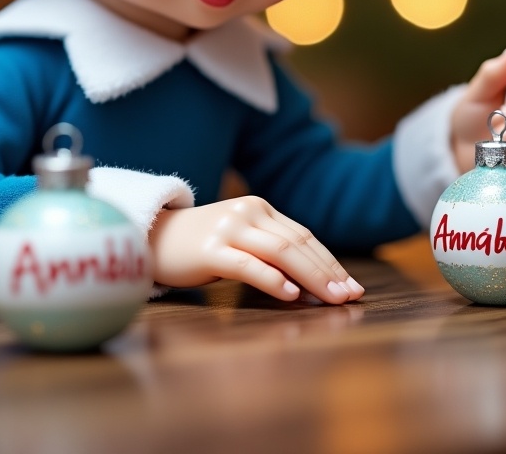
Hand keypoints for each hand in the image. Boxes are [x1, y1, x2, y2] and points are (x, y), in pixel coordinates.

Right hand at [149, 196, 364, 303]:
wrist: (153, 237)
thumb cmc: (200, 245)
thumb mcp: (240, 239)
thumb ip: (271, 250)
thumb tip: (311, 281)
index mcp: (260, 208)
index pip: (304, 236)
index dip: (330, 261)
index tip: (351, 285)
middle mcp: (248, 212)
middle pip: (298, 243)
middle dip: (329, 272)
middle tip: (351, 295)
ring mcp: (229, 228)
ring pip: (280, 252)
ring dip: (312, 277)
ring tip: (332, 298)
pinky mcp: (210, 250)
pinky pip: (248, 264)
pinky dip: (273, 279)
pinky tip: (291, 294)